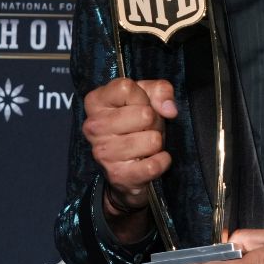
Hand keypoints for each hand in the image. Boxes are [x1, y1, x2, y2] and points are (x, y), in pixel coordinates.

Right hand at [82, 78, 177, 212]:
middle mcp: (93, 127)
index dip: (142, 96)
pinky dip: (162, 161)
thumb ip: (161, 90)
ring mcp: (103, 153)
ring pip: (152, 140)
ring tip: (146, 143)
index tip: (140, 104)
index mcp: (96, 101)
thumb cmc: (136, 121)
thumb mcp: (148, 95)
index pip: (126, 88)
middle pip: (144, 114)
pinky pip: (153, 166)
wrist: (128, 164)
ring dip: (156, 142)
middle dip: (154, 121)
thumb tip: (169, 110)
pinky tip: (153, 158)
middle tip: (146, 127)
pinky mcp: (117, 175)